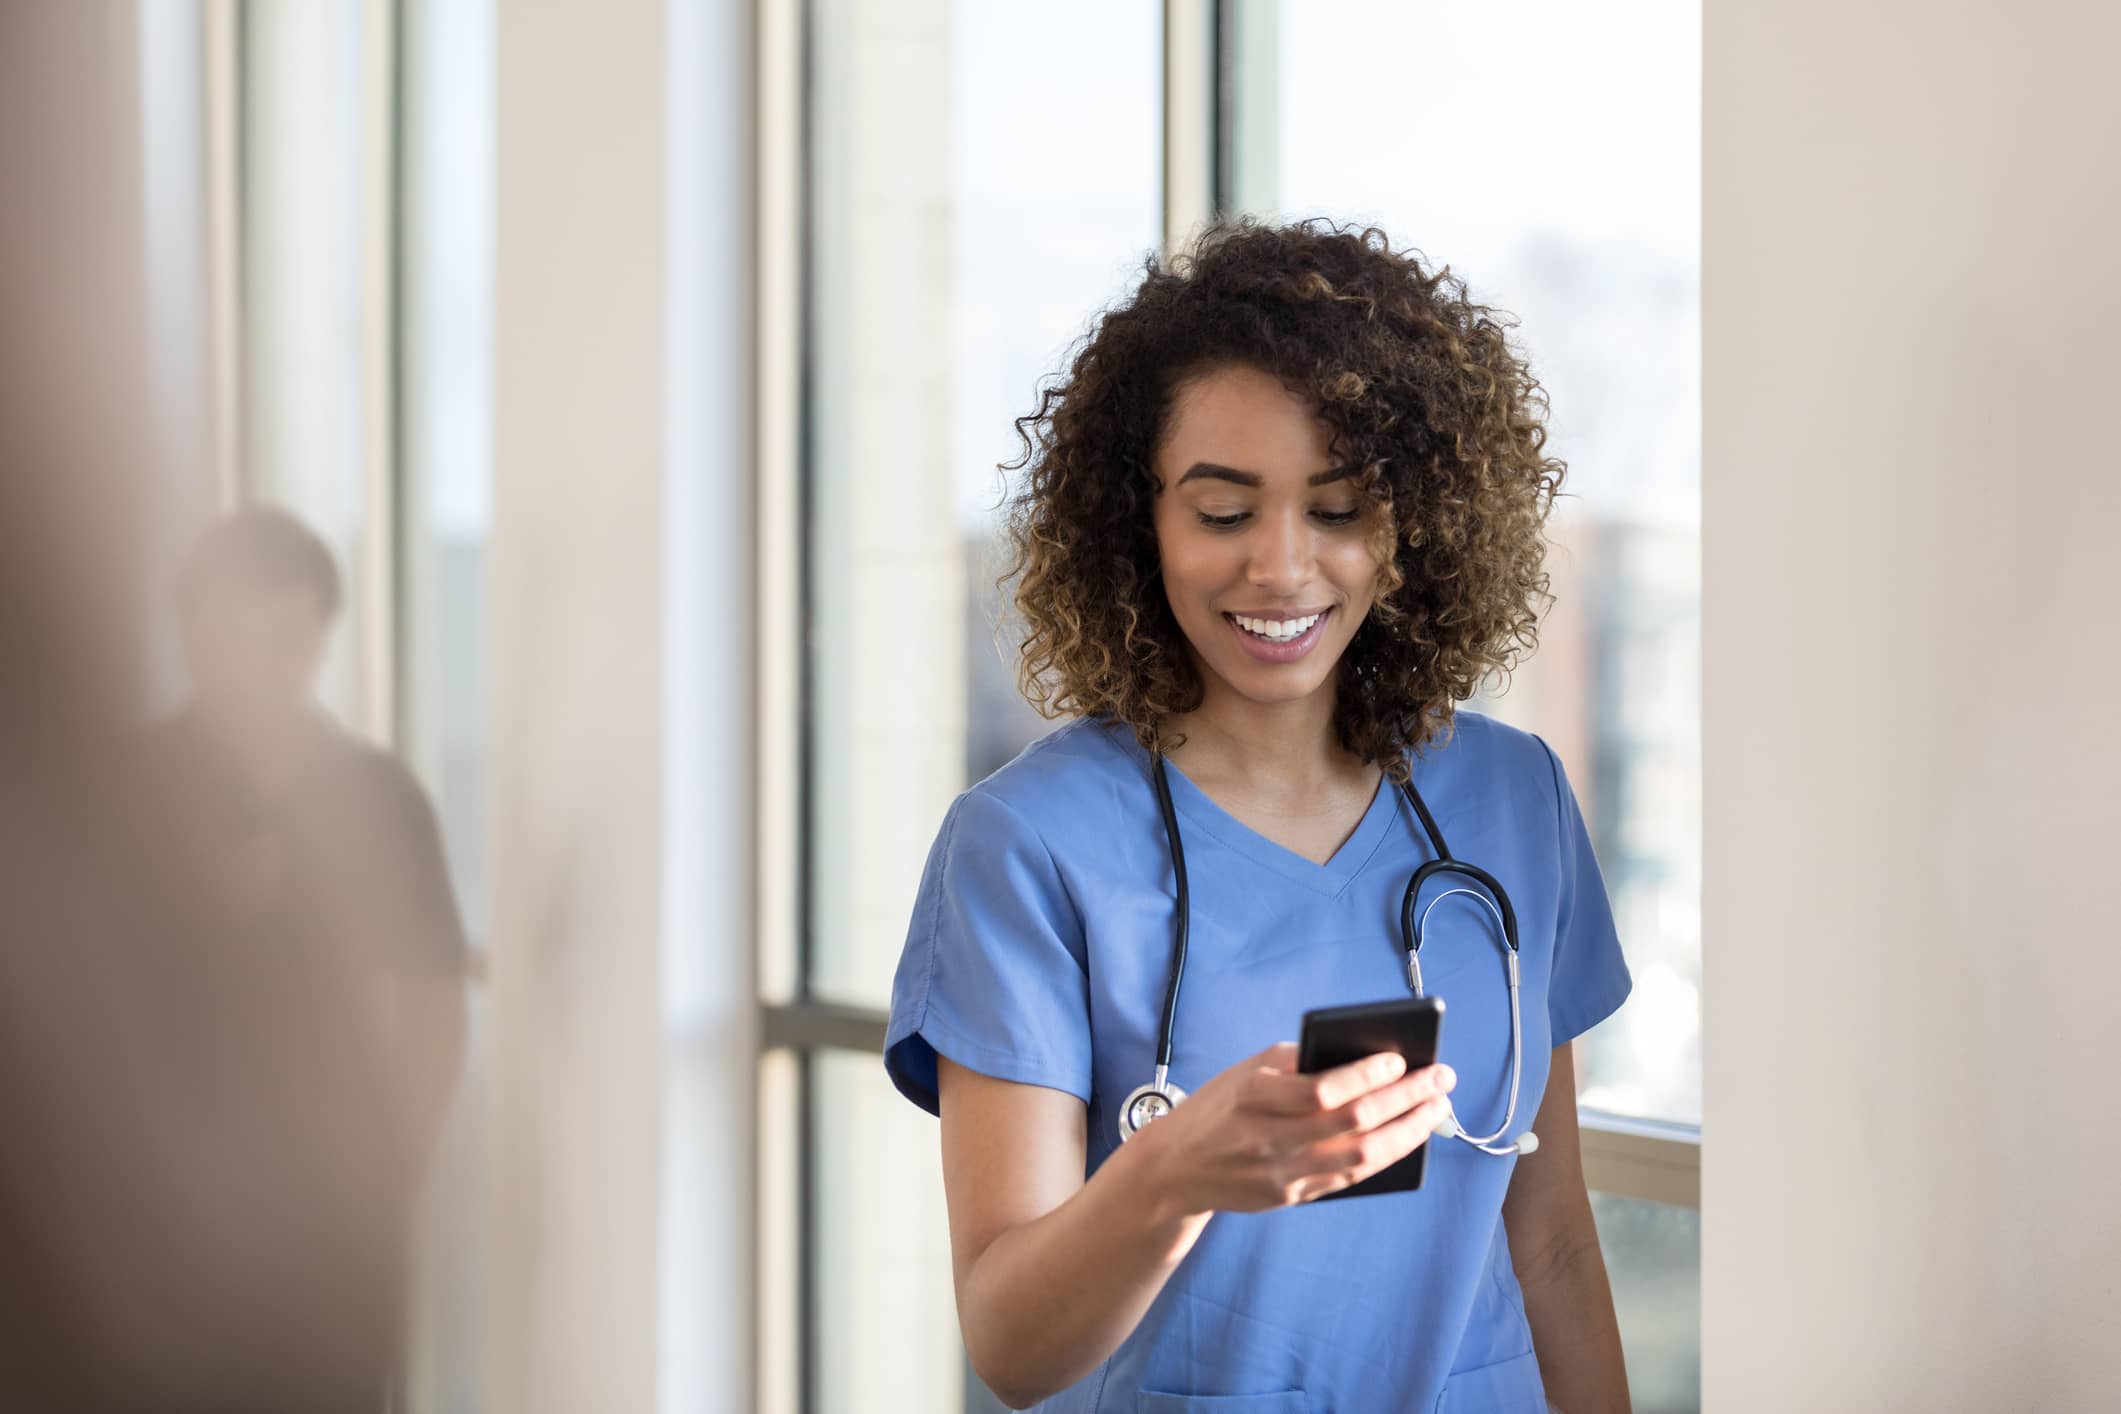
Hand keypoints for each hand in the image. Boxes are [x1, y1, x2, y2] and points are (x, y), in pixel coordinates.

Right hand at [1137, 1042, 1456, 1215]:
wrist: (1176, 1169)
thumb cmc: (1217, 1108)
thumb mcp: (1245, 1072)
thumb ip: (1295, 1063)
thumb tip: (1361, 1057)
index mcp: (1254, 1098)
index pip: (1323, 1090)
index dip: (1367, 1075)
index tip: (1400, 1058)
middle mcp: (1270, 1140)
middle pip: (1353, 1122)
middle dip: (1406, 1098)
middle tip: (1441, 1078)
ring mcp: (1283, 1174)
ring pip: (1361, 1157)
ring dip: (1408, 1132)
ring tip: (1437, 1109)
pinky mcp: (1292, 1197)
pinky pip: (1349, 1179)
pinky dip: (1384, 1156)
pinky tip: (1408, 1137)